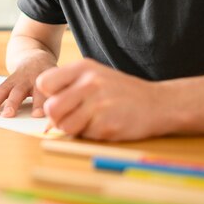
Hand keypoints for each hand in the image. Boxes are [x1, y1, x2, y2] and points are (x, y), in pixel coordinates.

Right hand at [0, 60, 53, 117]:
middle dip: (13, 103)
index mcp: (42, 80)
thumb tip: (54, 120)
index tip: (36, 115)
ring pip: (3, 90)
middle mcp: (27, 79)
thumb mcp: (56, 83)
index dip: (39, 104)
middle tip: (8, 115)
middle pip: (19, 91)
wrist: (36, 58)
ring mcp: (15, 80)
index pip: (41, 93)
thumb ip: (55, 98)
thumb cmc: (49, 78)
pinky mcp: (6, 82)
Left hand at [36, 59, 169, 140]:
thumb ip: (69, 90)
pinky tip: (104, 125)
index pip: (44, 82)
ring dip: (73, 129)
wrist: (159, 104)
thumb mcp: (95, 77)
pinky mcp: (107, 124)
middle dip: (57, 118)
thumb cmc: (120, 92)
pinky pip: (84, 136)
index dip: (48, 96)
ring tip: (88, 122)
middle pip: (51, 108)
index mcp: (83, 68)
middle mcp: (89, 83)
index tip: (61, 100)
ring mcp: (99, 104)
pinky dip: (90, 135)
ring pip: (64, 125)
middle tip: (71, 117)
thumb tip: (46, 119)